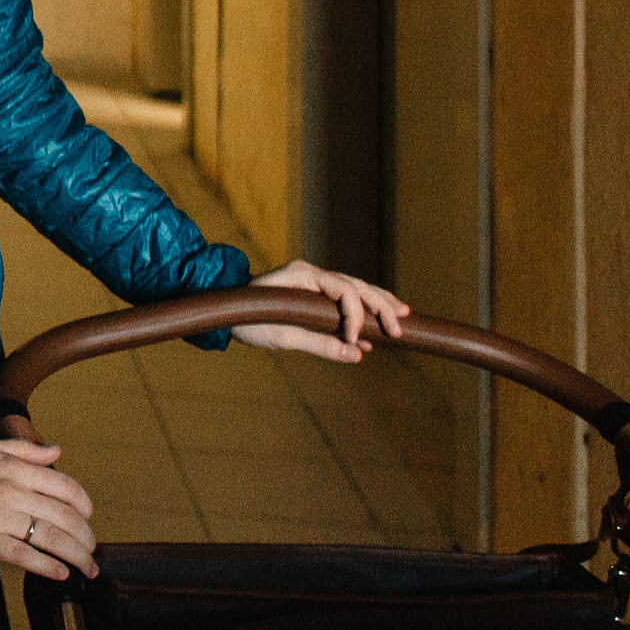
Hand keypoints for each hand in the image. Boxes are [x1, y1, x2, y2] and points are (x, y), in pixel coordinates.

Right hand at [0, 434, 97, 578]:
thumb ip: (25, 450)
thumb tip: (56, 451)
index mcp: (16, 469)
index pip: (65, 488)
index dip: (84, 505)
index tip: (88, 517)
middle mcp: (13, 492)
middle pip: (64, 517)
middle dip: (86, 538)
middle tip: (92, 551)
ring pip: (50, 539)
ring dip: (76, 556)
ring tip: (87, 569)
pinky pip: (22, 555)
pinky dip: (46, 566)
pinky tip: (60, 574)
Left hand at [232, 259, 409, 361]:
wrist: (226, 311)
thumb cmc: (247, 320)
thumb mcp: (281, 337)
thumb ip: (319, 345)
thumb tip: (356, 356)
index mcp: (301, 274)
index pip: (343, 289)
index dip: (356, 314)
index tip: (355, 340)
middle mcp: (311, 273)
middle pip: (356, 285)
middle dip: (381, 306)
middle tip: (399, 329)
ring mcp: (313, 281)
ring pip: (355, 289)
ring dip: (379, 304)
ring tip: (402, 317)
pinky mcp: (313, 294)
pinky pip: (344, 300)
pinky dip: (362, 312)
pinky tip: (377, 329)